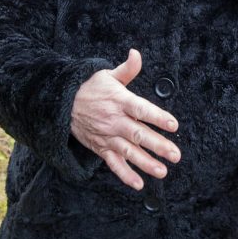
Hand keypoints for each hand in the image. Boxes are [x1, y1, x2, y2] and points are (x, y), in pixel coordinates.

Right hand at [70, 48, 179, 189]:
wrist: (62, 103)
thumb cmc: (90, 88)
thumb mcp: (107, 74)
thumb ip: (127, 69)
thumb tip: (137, 53)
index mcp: (119, 101)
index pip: (141, 109)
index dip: (157, 117)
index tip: (173, 124)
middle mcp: (114, 120)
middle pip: (138, 134)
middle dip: (158, 145)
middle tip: (175, 155)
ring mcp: (107, 136)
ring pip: (129, 152)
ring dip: (146, 163)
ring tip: (162, 171)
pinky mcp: (100, 147)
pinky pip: (113, 164)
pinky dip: (125, 175)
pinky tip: (138, 184)